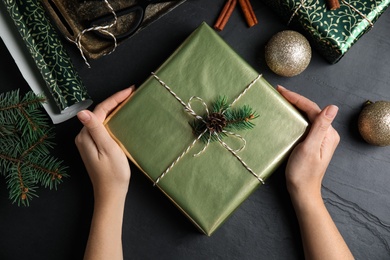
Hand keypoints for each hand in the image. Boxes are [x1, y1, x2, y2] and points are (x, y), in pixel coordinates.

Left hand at [75, 86, 134, 201]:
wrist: (111, 193)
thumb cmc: (113, 173)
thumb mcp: (107, 149)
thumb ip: (96, 129)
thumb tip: (81, 112)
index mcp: (86, 135)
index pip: (100, 110)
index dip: (115, 98)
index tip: (130, 90)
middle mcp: (84, 136)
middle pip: (101, 112)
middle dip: (116, 101)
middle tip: (132, 93)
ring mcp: (89, 142)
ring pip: (103, 119)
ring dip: (115, 109)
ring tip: (129, 101)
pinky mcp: (95, 146)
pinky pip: (104, 127)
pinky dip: (114, 119)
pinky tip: (122, 117)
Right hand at [277, 86, 339, 201]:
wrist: (302, 191)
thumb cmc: (303, 172)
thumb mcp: (309, 148)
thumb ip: (320, 127)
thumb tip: (333, 107)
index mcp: (328, 134)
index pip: (313, 109)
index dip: (297, 98)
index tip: (281, 91)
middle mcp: (327, 134)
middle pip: (311, 110)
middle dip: (295, 99)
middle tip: (278, 92)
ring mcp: (321, 138)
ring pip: (308, 116)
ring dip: (295, 106)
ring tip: (281, 100)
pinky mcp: (314, 142)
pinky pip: (305, 124)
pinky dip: (295, 116)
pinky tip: (287, 114)